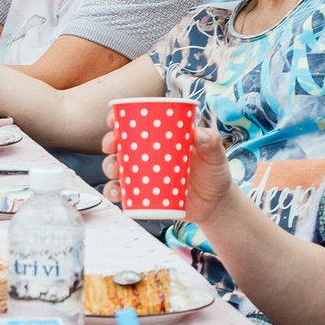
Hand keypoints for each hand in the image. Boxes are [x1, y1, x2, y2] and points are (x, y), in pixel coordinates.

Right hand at [102, 121, 235, 226]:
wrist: (216, 205)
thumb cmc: (214, 173)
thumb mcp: (215, 155)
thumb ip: (211, 142)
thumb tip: (200, 133)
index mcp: (161, 138)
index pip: (136, 123)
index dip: (119, 119)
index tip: (113, 120)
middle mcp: (147, 154)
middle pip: (120, 144)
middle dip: (109, 142)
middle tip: (112, 145)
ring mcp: (143, 175)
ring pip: (117, 168)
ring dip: (109, 167)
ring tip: (115, 172)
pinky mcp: (143, 195)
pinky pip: (123, 193)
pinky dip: (115, 192)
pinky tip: (117, 194)